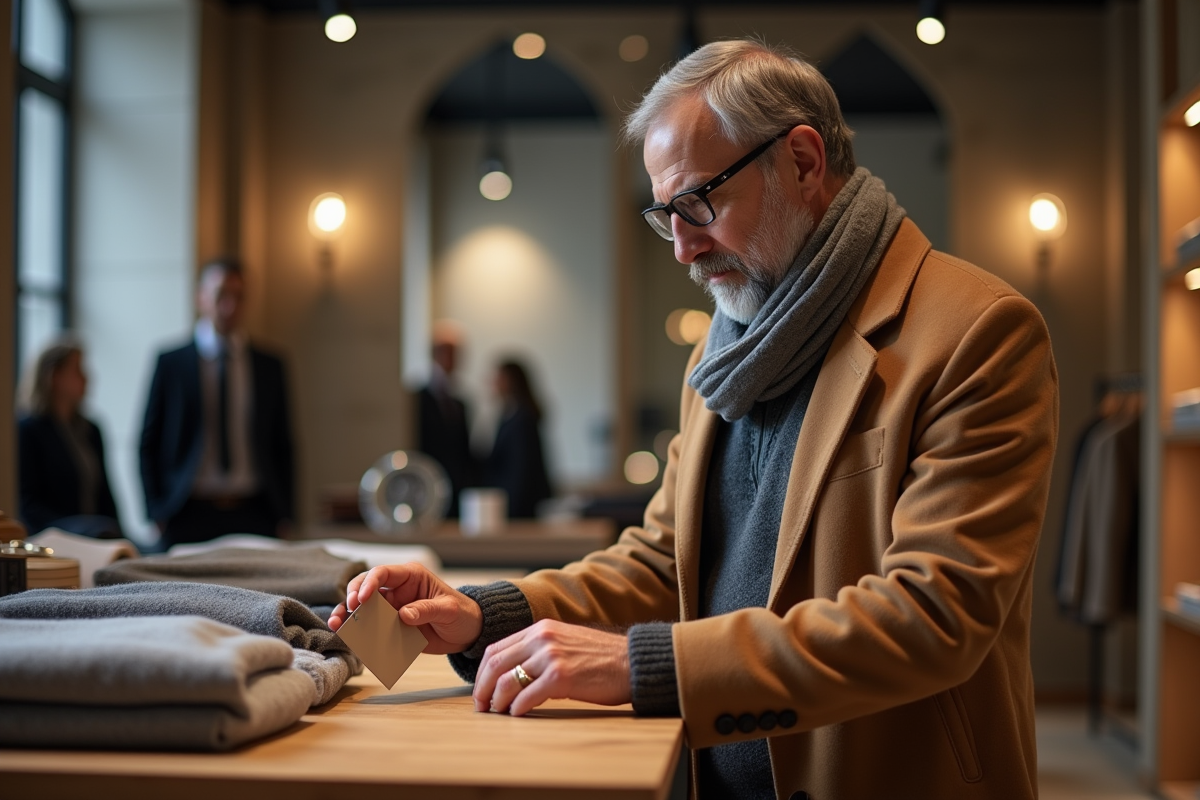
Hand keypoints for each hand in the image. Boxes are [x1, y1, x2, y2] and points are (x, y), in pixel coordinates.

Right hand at [328, 564, 482, 654]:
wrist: (467, 633)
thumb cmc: (462, 614)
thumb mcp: (449, 610)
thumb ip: (427, 610)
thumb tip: (403, 615)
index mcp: (411, 576)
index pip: (383, 573)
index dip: (368, 583)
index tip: (361, 599)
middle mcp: (397, 590)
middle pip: (366, 587)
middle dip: (353, 597)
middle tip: (348, 611)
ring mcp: (392, 608)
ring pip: (363, 608)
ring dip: (347, 615)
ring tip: (336, 624)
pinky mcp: (391, 626)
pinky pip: (370, 628)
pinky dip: (357, 632)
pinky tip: (347, 637)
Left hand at [473, 619, 630, 715]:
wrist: (631, 662)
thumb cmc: (600, 657)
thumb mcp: (565, 641)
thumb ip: (539, 649)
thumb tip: (513, 671)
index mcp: (540, 629)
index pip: (496, 649)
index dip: (481, 673)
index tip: (480, 690)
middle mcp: (542, 638)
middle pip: (495, 664)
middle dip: (482, 689)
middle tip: (482, 707)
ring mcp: (551, 657)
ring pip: (507, 681)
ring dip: (497, 701)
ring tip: (498, 713)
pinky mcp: (561, 677)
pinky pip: (526, 696)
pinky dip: (517, 708)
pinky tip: (518, 714)